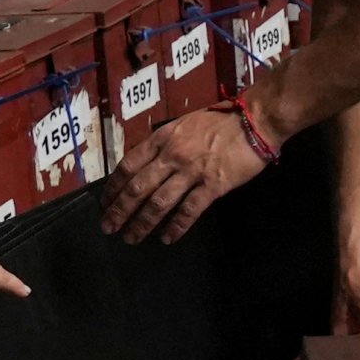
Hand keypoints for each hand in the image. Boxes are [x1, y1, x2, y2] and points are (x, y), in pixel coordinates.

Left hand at [101, 105, 263, 243]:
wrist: (254, 121)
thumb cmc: (221, 121)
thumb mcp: (184, 124)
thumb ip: (165, 142)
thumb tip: (147, 163)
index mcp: (163, 138)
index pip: (129, 165)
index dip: (113, 186)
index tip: (105, 202)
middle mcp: (172, 155)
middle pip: (138, 187)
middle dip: (120, 210)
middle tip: (108, 228)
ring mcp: (192, 171)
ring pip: (159, 202)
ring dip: (142, 223)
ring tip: (131, 238)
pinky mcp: (213, 185)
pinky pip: (190, 210)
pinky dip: (176, 226)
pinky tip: (167, 238)